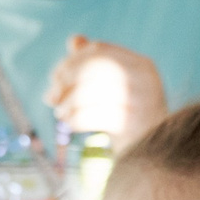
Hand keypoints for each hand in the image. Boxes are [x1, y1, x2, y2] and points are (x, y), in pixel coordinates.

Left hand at [45, 36, 167, 151]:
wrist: (149, 158)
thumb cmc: (127, 120)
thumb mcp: (113, 89)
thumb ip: (96, 64)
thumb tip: (74, 40)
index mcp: (142, 65)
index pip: (99, 50)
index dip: (71, 61)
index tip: (54, 79)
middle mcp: (147, 80)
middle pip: (93, 68)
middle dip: (65, 81)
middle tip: (50, 97)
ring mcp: (144, 103)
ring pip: (90, 91)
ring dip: (67, 103)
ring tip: (59, 114)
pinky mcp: (135, 127)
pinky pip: (93, 116)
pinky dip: (74, 118)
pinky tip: (68, 124)